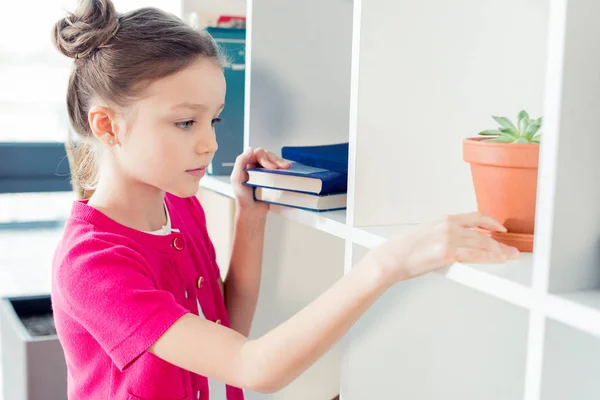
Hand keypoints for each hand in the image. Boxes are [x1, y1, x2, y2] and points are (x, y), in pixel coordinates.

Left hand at [230, 146, 290, 212]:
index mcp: (247, 163)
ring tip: (287, 168)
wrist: (253, 211)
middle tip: (283, 167)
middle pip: (268, 155)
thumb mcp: (236, 179)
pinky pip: (279, 169)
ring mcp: (265, 171)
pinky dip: (284, 169)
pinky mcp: (273, 178)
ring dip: (281, 163)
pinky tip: (288, 171)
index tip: (271, 168)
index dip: (265, 158)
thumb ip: (240, 162)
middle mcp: (256, 165)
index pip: (258, 154)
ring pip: (275, 160)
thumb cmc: (243, 198)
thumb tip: (250, 149)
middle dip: (276, 160)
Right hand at [364, 212, 519, 285]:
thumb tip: (459, 244)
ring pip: (483, 244)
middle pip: (483, 233)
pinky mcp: (447, 253)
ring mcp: (449, 238)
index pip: (475, 217)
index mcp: (443, 220)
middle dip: (500, 243)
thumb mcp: (427, 234)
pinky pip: (475, 255)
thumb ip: (445, 235)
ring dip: (499, 252)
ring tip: (508, 257)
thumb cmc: (404, 250)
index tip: (500, 229)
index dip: (491, 223)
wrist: (391, 258)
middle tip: (511, 249)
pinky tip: (496, 261)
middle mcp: (448, 226)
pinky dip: (489, 258)